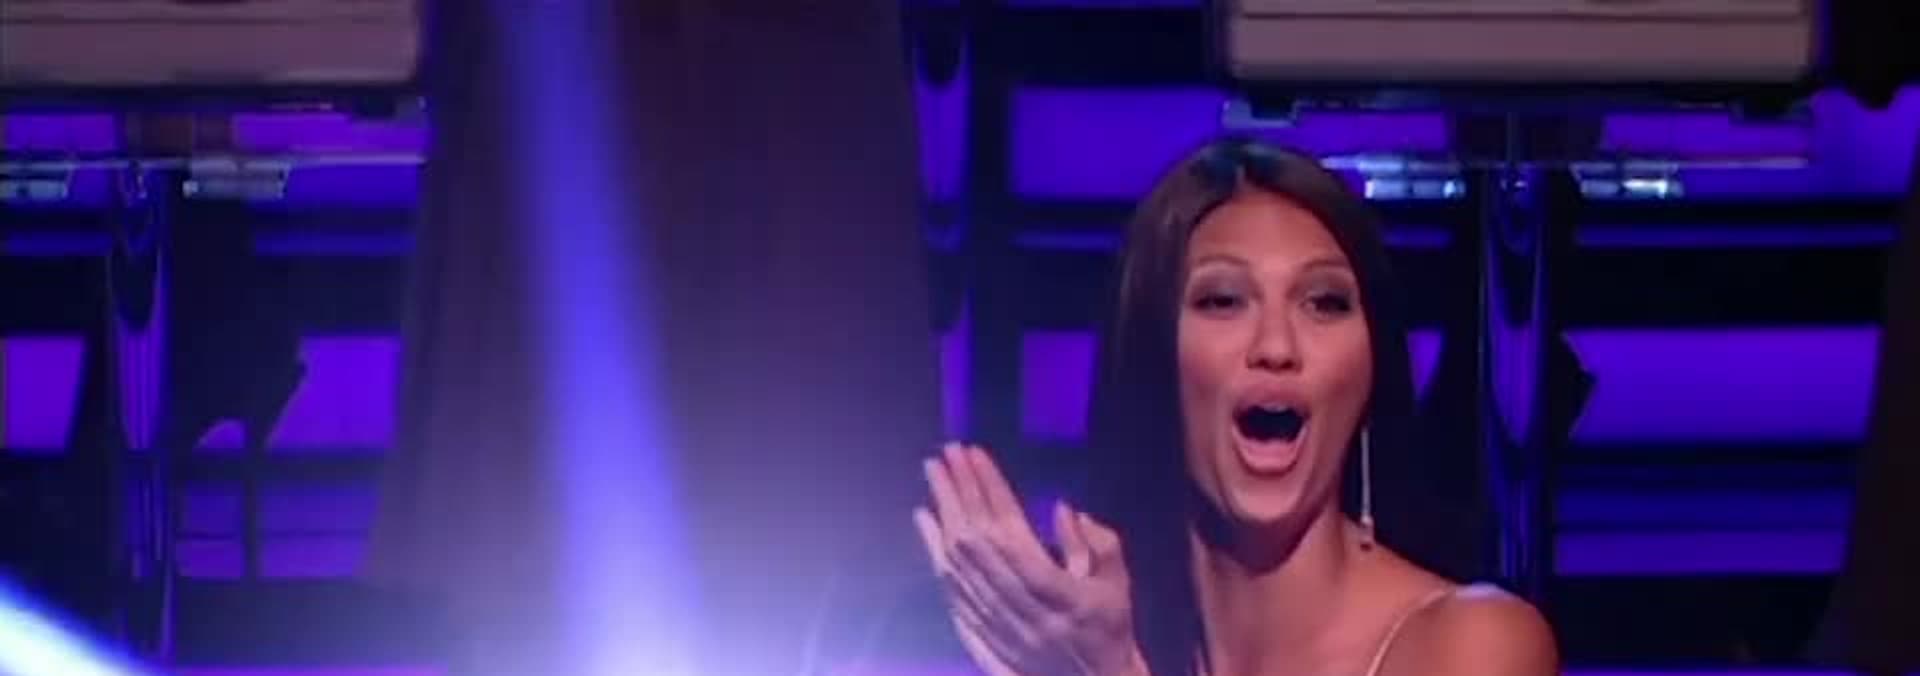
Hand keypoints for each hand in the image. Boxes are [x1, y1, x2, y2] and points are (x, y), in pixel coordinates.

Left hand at [913, 443, 1146, 675]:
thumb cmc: (1107, 630)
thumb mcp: (1117, 585)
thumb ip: (1098, 545)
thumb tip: (1064, 509)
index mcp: (1058, 594)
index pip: (1013, 532)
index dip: (992, 490)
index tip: (976, 453)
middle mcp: (1020, 609)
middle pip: (979, 542)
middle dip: (961, 491)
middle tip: (946, 453)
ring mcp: (994, 624)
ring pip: (958, 562)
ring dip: (943, 513)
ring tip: (934, 474)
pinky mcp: (976, 633)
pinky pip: (948, 586)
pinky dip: (933, 550)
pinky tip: (924, 519)